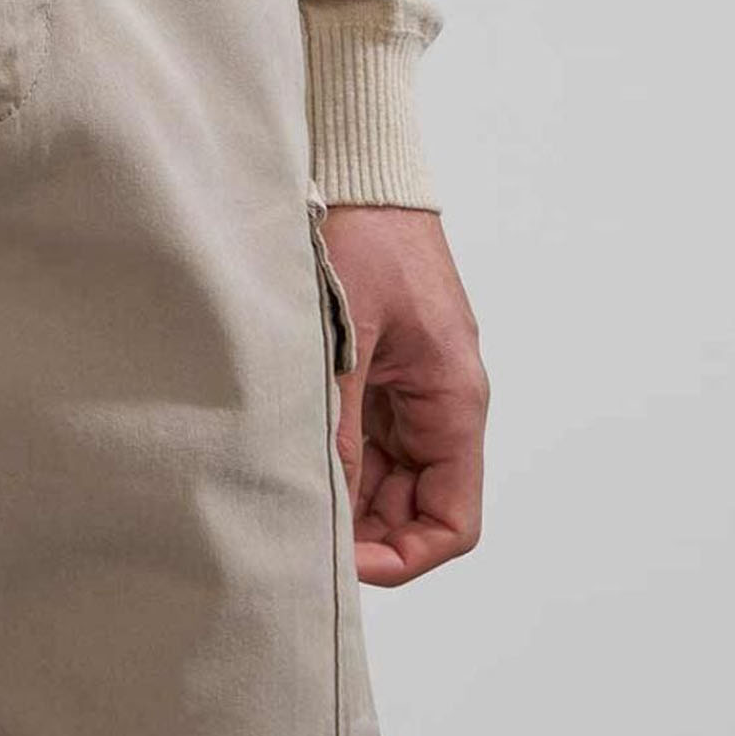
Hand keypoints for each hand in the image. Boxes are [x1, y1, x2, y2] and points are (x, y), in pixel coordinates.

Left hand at [321, 205, 488, 586]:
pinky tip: (285, 445)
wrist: (363, 172)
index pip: (451, 520)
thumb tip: (319, 497)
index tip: (339, 562)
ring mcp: (408, 382)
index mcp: (453, 398)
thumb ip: (337, 420)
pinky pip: (364, 430)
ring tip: (281, 487)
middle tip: (293, 525)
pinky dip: (332, 448)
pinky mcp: (380, 362)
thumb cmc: (365, 236)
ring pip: (384, 472)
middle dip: (361, 528)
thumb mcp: (345, 336)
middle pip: (412, 504)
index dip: (401, 557)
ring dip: (343, 488)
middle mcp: (439, 399)